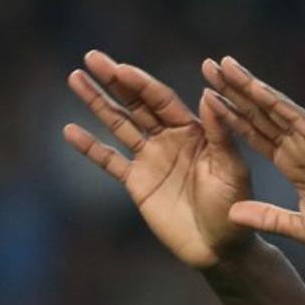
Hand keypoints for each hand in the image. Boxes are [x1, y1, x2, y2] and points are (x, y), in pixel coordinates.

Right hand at [63, 51, 254, 269]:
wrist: (220, 247)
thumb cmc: (234, 205)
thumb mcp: (231, 168)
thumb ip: (220, 133)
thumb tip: (208, 94)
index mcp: (194, 130)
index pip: (162, 100)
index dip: (140, 83)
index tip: (119, 67)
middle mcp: (170, 138)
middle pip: (136, 103)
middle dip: (114, 81)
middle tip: (91, 56)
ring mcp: (151, 159)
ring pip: (119, 124)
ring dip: (97, 102)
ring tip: (75, 77)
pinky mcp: (137, 183)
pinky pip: (110, 161)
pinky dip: (90, 147)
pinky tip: (70, 130)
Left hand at [201, 56, 304, 255]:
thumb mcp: (299, 227)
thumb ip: (267, 218)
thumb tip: (232, 214)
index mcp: (294, 166)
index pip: (256, 135)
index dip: (232, 117)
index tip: (207, 100)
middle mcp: (299, 148)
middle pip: (259, 114)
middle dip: (233, 91)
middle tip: (208, 66)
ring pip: (272, 107)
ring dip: (247, 86)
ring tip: (222, 63)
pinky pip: (293, 116)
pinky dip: (272, 100)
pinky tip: (253, 85)